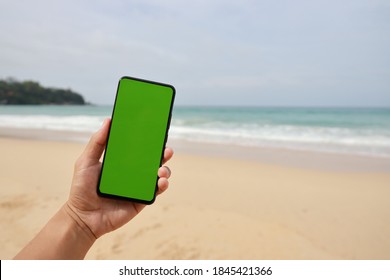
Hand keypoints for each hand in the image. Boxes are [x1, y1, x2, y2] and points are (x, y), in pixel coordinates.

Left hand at [66, 118, 172, 238]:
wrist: (83, 217)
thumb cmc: (82, 189)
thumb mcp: (86, 162)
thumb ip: (97, 142)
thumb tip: (108, 120)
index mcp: (122, 161)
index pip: (139, 147)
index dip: (149, 139)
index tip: (156, 129)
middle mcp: (133, 172)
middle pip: (153, 159)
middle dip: (163, 153)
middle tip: (166, 149)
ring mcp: (138, 186)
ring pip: (158, 174)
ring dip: (165, 169)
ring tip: (161, 170)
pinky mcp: (142, 200)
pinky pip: (156, 191)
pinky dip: (163, 185)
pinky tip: (161, 182)